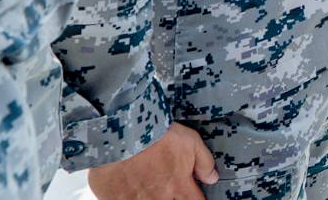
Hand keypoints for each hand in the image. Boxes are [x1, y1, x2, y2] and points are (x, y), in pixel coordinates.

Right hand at [87, 122, 217, 199]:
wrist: (123, 134)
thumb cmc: (157, 136)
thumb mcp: (190, 141)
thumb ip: (204, 162)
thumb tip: (212, 178)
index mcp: (179, 186)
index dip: (196, 198)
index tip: (193, 193)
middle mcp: (159, 198)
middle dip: (171, 196)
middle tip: (165, 183)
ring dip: (149, 194)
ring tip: (146, 181)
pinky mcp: (115, 199)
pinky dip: (128, 195)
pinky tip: (129, 186)